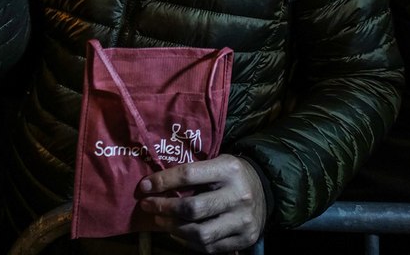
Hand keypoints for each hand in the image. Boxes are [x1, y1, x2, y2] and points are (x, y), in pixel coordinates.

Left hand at [137, 155, 265, 252]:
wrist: (265, 189)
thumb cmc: (231, 175)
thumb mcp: (216, 162)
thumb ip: (192, 172)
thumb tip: (153, 184)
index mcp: (228, 169)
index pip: (188, 175)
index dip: (162, 182)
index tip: (144, 187)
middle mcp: (238, 195)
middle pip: (192, 208)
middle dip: (164, 208)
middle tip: (148, 206)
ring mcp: (242, 220)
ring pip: (200, 232)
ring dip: (173, 228)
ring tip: (160, 222)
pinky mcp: (244, 239)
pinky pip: (210, 247)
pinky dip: (188, 242)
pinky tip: (178, 234)